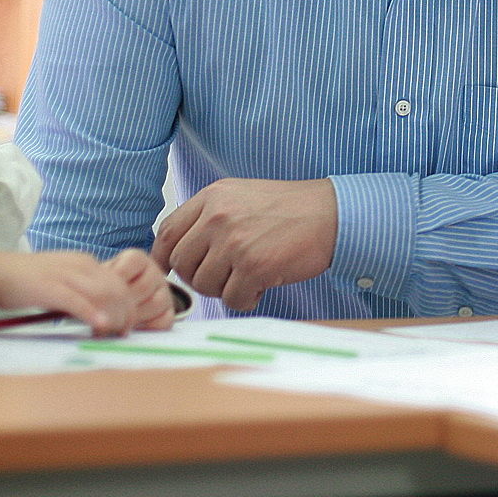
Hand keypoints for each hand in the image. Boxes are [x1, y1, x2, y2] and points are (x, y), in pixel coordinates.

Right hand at [0, 248, 176, 335]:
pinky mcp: (49, 286)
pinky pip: (77, 300)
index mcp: (86, 263)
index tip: (127, 327)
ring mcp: (66, 274)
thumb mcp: (63, 282)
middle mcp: (82, 265)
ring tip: (111, 335)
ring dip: (113, 317)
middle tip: (122, 335)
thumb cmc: (28, 282)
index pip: (121, 284)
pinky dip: (92, 314)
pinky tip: (100, 326)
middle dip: (126, 314)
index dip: (129, 307)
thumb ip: (82, 293)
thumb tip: (103, 316)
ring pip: (104, 294)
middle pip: (118, 290)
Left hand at [152, 178, 337, 310]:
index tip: (170, 271)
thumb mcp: (242, 197)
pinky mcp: (253, 266)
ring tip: (249, 278)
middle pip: (182, 263)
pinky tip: (262, 286)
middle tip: (225, 276)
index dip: (165, 257)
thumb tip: (181, 251)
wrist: (332, 214)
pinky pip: (232, 299)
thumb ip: (210, 217)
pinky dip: (246, 300)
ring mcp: (235, 241)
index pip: (168, 231)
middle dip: (199, 277)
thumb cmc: (291, 209)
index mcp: (213, 196)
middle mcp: (218, 216)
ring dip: (224, 290)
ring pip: (204, 285)